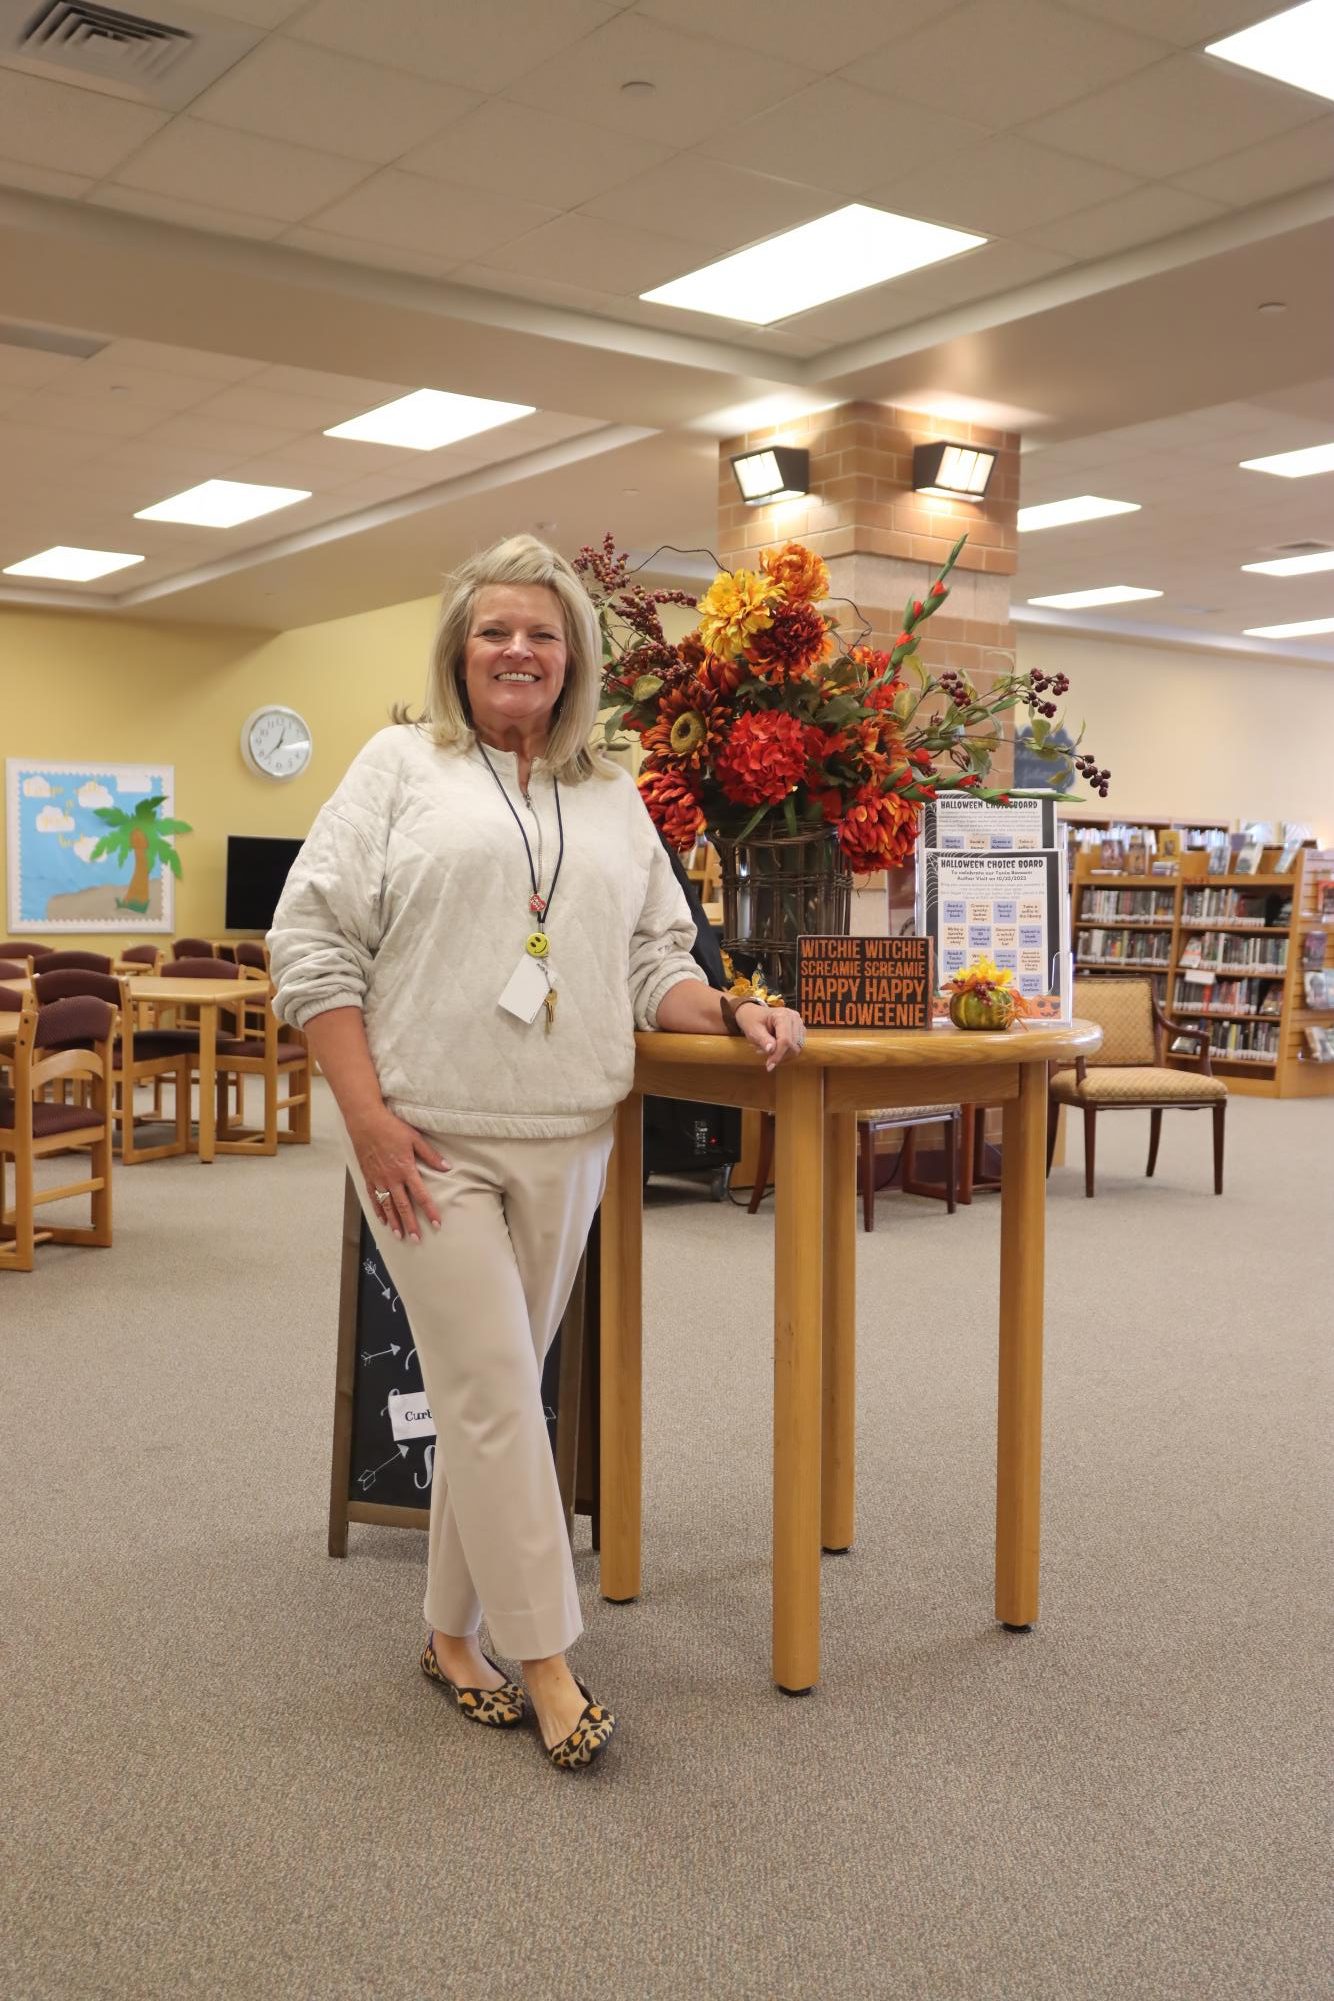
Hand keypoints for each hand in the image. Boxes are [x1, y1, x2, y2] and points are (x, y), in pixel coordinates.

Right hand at [346, 1102, 448, 1242]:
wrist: (365, 1121)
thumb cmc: (391, 1128)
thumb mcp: (415, 1138)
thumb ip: (431, 1155)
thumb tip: (447, 1167)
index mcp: (406, 1169)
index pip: (421, 1195)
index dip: (430, 1210)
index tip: (437, 1223)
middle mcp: (391, 1178)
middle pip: (403, 1206)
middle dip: (411, 1224)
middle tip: (416, 1239)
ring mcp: (378, 1179)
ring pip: (387, 1206)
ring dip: (394, 1222)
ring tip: (400, 1235)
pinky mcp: (368, 1176)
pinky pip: (373, 1198)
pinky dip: (378, 1210)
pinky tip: (383, 1220)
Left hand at [737, 1001, 805, 1070]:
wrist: (753, 1013)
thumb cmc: (752, 1020)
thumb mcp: (753, 1030)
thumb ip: (763, 1039)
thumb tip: (771, 1050)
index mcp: (782, 1015)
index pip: (785, 1040)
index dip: (778, 1054)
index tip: (769, 1065)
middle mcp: (794, 1018)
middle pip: (793, 1045)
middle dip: (779, 1054)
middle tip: (762, 1053)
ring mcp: (799, 1023)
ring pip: (796, 1047)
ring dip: (782, 1053)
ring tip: (767, 1049)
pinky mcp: (799, 1030)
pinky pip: (796, 1046)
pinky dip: (786, 1050)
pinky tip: (774, 1046)